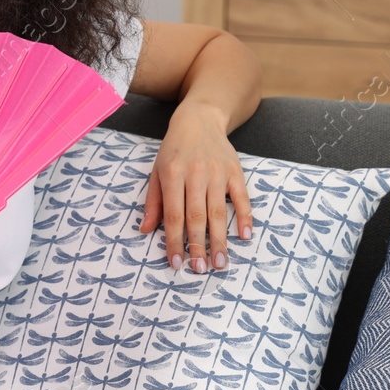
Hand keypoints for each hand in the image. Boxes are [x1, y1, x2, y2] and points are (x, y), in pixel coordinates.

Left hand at [137, 101, 253, 273]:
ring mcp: (218, 172)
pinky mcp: (235, 171)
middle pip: (197, 216)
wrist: (199, 120)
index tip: (176, 263)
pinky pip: (242, 197)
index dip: (174, 241)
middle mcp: (196, 174)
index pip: (173, 215)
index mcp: (172, 174)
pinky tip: (244, 236)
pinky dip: (245, 217)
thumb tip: (144, 230)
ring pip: (218, 211)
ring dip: (220, 239)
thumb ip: (153, 201)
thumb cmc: (174, 150)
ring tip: (219, 262)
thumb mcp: (157, 171)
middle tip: (200, 269)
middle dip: (198, 245)